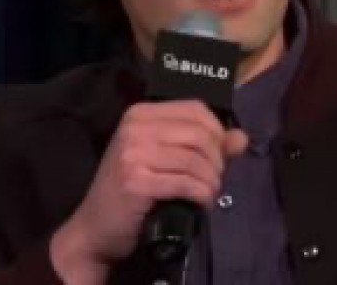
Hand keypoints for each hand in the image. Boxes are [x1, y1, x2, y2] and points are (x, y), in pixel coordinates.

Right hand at [49, 100, 247, 282]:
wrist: (96, 228)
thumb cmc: (132, 191)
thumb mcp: (166, 159)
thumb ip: (205, 145)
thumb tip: (241, 137)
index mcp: (141, 113)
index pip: (196, 109)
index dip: (217, 132)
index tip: (218, 156)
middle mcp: (135, 127)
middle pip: (200, 134)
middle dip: (217, 161)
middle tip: (213, 181)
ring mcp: (132, 153)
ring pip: (196, 160)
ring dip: (211, 182)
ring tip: (207, 194)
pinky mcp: (135, 181)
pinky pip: (186, 183)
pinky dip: (202, 195)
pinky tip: (200, 204)